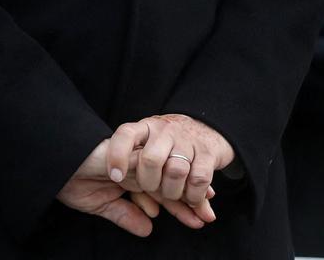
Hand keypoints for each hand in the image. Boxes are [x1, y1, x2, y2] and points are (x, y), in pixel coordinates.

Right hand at [57, 139, 217, 235]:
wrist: (52, 164)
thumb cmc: (72, 181)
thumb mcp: (102, 205)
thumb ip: (126, 214)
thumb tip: (148, 230)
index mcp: (134, 175)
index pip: (162, 191)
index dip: (182, 204)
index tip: (202, 218)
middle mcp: (135, 166)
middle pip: (168, 182)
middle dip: (190, 199)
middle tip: (210, 215)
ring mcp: (129, 160)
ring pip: (161, 176)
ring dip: (179, 195)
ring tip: (197, 212)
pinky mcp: (119, 156)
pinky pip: (141, 171)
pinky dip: (153, 186)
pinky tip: (162, 206)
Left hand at [107, 114, 234, 212]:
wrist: (205, 127)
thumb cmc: (167, 146)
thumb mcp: (147, 147)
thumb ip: (133, 166)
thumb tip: (116, 185)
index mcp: (145, 128)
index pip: (126, 134)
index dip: (118, 155)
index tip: (115, 177)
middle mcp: (165, 130)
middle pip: (151, 159)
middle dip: (149, 183)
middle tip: (153, 188)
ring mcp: (187, 140)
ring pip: (175, 172)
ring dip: (172, 192)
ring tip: (173, 193)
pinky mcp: (208, 153)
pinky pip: (198, 180)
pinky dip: (193, 196)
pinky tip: (192, 197)